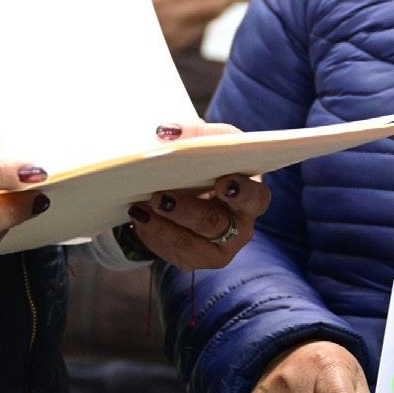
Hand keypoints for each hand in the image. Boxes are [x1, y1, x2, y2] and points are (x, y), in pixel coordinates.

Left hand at [127, 121, 270, 269]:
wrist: (195, 187)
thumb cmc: (212, 164)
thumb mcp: (213, 143)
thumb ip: (197, 134)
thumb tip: (166, 134)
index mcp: (251, 197)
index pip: (255, 198)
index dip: (241, 192)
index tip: (223, 183)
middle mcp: (239, 229)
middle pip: (214, 224)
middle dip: (186, 211)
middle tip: (161, 198)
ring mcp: (216, 249)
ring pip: (189, 245)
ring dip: (163, 227)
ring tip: (140, 209)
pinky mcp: (192, 258)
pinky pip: (171, 252)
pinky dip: (152, 234)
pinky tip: (138, 218)